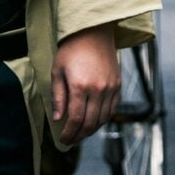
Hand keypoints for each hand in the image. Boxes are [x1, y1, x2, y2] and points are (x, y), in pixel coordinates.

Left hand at [51, 23, 120, 144]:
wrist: (93, 33)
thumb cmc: (71, 50)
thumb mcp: (57, 71)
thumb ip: (58, 97)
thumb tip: (59, 119)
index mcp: (80, 86)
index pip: (76, 119)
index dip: (69, 133)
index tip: (63, 140)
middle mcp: (98, 89)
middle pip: (90, 123)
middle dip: (79, 135)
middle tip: (70, 140)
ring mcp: (110, 88)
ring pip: (103, 119)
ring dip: (91, 130)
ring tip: (80, 133)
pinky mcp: (118, 85)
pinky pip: (112, 109)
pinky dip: (103, 119)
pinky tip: (94, 122)